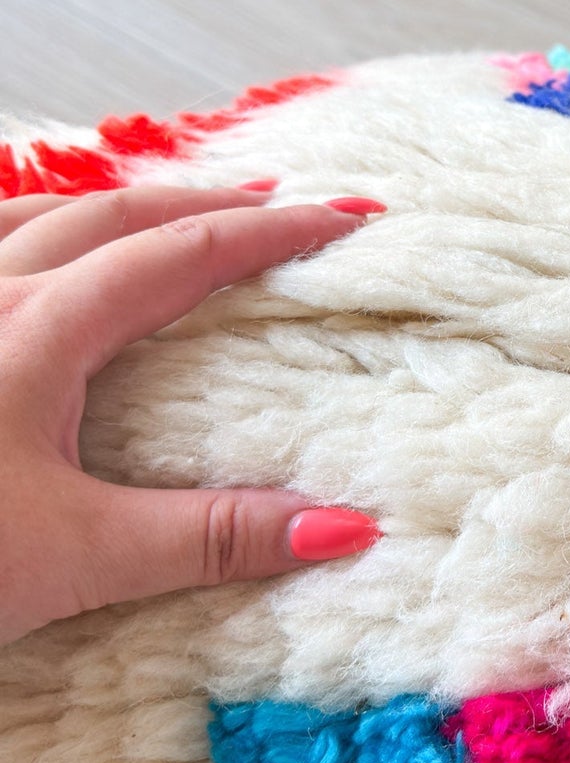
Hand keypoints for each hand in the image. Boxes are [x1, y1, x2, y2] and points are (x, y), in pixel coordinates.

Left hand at [0, 183, 385, 644]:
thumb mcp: (77, 559)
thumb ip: (211, 538)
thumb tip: (346, 527)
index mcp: (37, 331)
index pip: (180, 256)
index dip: (269, 233)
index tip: (343, 219)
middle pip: (110, 212)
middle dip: (204, 202)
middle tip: (278, 206)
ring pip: (27, 212)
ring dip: (110, 205)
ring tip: (165, 212)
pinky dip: (27, 232)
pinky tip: (29, 260)